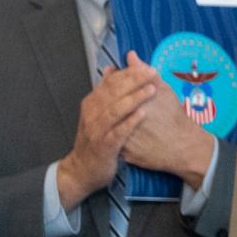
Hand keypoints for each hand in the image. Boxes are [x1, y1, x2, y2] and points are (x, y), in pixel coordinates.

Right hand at [56, 62, 155, 211]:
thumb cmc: (97, 139)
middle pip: (113, 92)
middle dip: (134, 80)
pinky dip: (130, 122)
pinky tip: (143, 114)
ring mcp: (97, 130)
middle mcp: (92, 114)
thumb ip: (106, 92)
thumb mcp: (99, 113)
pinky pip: (117, 132)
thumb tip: (112, 68)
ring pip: (115, 110)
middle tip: (153, 73)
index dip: (129, 73)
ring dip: (134, 98)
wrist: (83, 170)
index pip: (110, 82)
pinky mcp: (104, 146)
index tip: (148, 66)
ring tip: (151, 90)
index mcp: (93, 103)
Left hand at [118, 52, 214, 189]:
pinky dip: (116, 131)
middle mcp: (124, 120)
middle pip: (108, 106)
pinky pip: (114, 139)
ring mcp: (121, 137)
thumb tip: (132, 57)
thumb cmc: (175, 118)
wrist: (183, 146)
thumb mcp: (164, 91)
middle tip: (118, 97)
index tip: (115, 77)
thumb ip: (145, 73)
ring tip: (120, 111)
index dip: (112, 81)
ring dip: (110, 116)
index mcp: (133, 102)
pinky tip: (121, 126)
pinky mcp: (123, 152)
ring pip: (108, 124)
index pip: (112, 88)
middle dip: (110, 99)